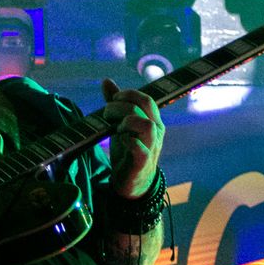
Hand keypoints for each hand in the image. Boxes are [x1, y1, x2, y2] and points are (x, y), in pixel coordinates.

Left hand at [101, 79, 164, 198]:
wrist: (133, 183)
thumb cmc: (128, 150)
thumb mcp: (121, 125)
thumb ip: (116, 104)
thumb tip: (107, 81)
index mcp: (153, 121)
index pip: (146, 99)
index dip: (128, 95)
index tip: (112, 101)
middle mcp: (156, 132)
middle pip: (145, 106)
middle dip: (121, 105)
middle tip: (107, 115)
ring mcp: (151, 147)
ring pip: (146, 125)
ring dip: (126, 122)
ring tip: (116, 129)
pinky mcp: (142, 163)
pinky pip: (139, 149)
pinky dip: (127, 141)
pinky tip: (120, 141)